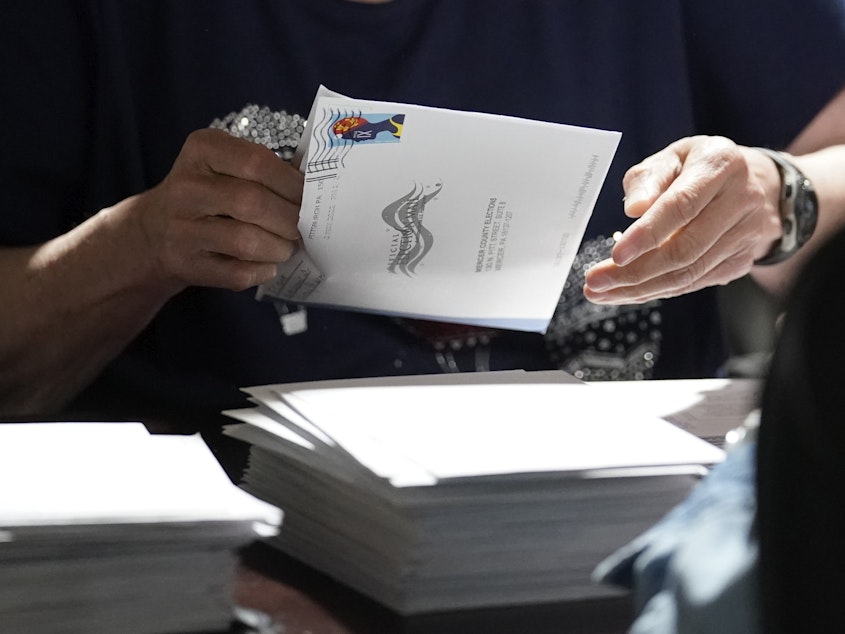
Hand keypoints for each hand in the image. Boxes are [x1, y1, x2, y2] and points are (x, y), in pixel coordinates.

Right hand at [131, 128, 303, 291]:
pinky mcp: (184, 265)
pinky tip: (266, 265)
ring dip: (278, 248)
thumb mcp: (226, 166)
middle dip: (290, 220)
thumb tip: (316, 188)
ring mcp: (181, 229)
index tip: (310, 197)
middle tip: (303, 228)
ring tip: (286, 247)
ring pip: (246, 242)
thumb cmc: (208, 194)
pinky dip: (262, 271)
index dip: (292, 183)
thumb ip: (266, 171)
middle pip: (254, 203)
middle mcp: (186, 187)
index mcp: (202, 150)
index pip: (257, 162)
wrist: (153, 233)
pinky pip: (237, 273)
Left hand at [583, 136, 781, 303]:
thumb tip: (634, 210)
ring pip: (689, 274)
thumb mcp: (671, 157)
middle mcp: (741, 200)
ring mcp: (745, 235)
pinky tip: (627, 293)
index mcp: (721, 165)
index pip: (682, 206)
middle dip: (635, 272)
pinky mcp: (741, 261)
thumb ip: (648, 179)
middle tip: (595, 282)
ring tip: (602, 292)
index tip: (615, 255)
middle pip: (685, 249)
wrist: (755, 184)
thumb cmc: (698, 167)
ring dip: (640, 289)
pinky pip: (694, 283)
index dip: (648, 234)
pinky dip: (656, 291)